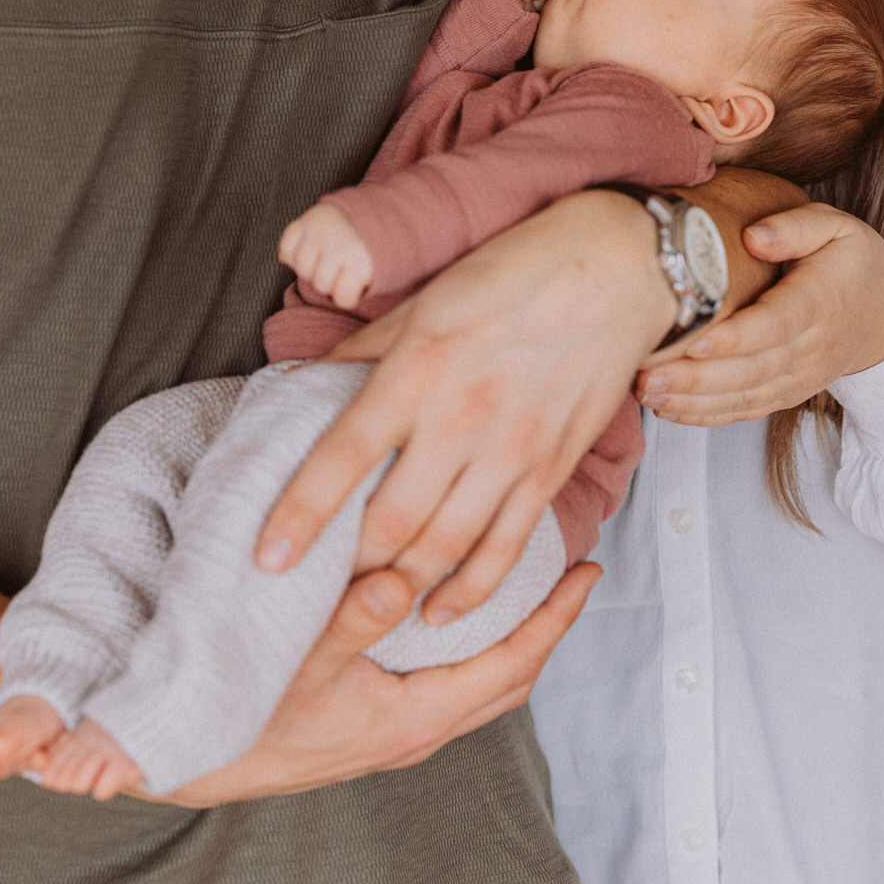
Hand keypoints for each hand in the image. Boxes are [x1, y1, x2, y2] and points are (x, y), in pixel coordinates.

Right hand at [150, 561, 601, 804]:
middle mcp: (421, 731)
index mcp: (417, 717)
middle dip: (547, 625)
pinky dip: (475, 647)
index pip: (512, 663)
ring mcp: (402, 734)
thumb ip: (351, 619)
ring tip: (529, 584)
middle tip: (574, 572)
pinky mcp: (381, 726)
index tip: (589, 572)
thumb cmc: (249, 715)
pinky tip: (461, 612)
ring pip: (484, 685)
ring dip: (513, 637)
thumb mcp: (298, 660)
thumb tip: (401, 581)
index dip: (556, 618)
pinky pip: (453, 685)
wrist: (201, 762)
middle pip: (511, 677)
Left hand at [256, 191, 673, 619]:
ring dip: (401, 586)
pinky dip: (471, 592)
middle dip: (347, 567)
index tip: (266, 558)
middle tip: (314, 591)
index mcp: (417, 368)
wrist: (617, 269)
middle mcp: (461, 416)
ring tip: (365, 609)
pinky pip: (507, 548)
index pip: (343, 455)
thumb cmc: (514, 273)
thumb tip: (304, 387)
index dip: (299, 513)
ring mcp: (512, 450)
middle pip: (390, 520)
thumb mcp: (425, 301)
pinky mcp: (552, 469)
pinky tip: (440, 614)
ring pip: (445, 545)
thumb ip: (363, 353)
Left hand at [636, 202, 883, 425]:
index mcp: (823, 299)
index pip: (778, 323)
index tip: (696, 342)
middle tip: (646, 376)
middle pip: (753, 369)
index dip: (737, 338)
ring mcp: (801, 376)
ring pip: (745, 397)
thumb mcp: (837, 227)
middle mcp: (813, 346)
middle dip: (696, 378)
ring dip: (693, 401)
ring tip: (645, 393)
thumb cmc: (851, 261)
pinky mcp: (788, 393)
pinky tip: (667, 410)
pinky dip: (706, 415)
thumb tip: (753, 235)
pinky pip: (746, 410)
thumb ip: (796, 227)